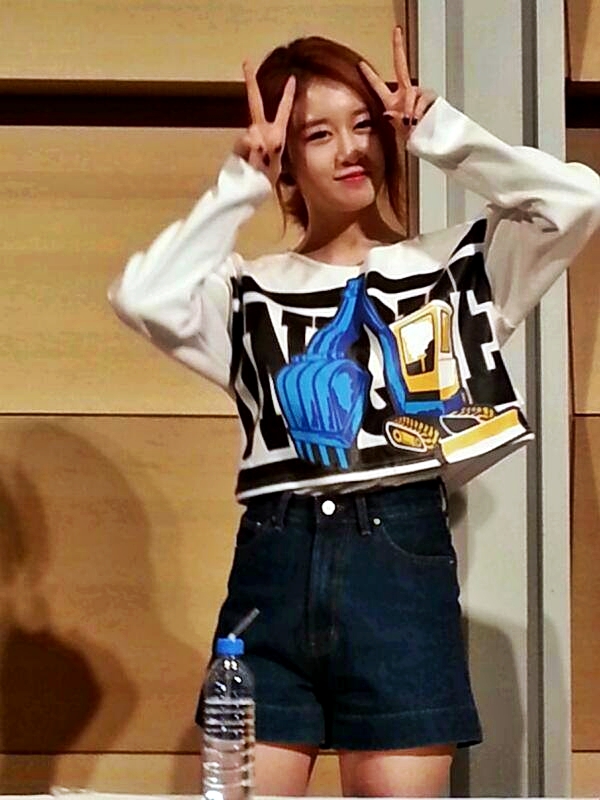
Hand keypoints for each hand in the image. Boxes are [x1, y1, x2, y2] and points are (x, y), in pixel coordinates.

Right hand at [233, 62, 295, 184]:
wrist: (246, 195)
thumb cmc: (263, 181)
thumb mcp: (271, 165)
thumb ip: (264, 148)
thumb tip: (252, 134)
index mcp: (275, 134)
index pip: (281, 110)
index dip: (287, 94)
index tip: (292, 78)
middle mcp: (261, 133)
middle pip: (255, 104)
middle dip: (251, 84)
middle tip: (246, 62)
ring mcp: (248, 139)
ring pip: (252, 133)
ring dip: (257, 147)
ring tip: (259, 160)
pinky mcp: (238, 148)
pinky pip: (244, 145)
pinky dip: (248, 151)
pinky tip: (251, 159)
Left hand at [359, 27, 436, 141]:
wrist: (432, 143)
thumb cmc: (415, 138)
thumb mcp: (400, 133)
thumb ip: (393, 121)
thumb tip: (389, 112)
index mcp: (393, 101)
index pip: (379, 86)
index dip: (370, 75)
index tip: (360, 65)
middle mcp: (406, 93)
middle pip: (401, 65)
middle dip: (398, 47)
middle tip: (396, 31)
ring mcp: (419, 93)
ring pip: (411, 93)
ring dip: (409, 109)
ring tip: (411, 123)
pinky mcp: (431, 97)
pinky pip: (422, 100)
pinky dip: (419, 111)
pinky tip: (419, 120)